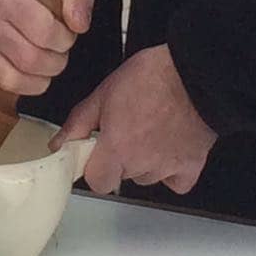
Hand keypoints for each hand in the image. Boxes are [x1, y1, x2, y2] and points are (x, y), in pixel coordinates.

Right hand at [0, 0, 92, 95]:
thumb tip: (79, 24)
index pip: (44, 30)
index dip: (65, 37)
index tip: (66, 32)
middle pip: (32, 59)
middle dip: (57, 59)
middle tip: (58, 48)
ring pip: (17, 78)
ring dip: (43, 75)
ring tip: (47, 58)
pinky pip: (8, 85)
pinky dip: (29, 84)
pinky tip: (34, 70)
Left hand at [53, 45, 216, 194]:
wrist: (197, 74)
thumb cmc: (153, 76)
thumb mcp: (105, 92)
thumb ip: (79, 123)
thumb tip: (59, 144)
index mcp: (117, 147)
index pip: (96, 181)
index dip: (94, 166)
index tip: (97, 150)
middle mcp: (141, 164)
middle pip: (121, 176)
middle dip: (119, 158)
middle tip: (127, 128)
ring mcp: (167, 168)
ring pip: (146, 177)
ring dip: (144, 162)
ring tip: (151, 129)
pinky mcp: (191, 166)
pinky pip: (174, 182)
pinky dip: (171, 171)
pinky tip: (168, 148)